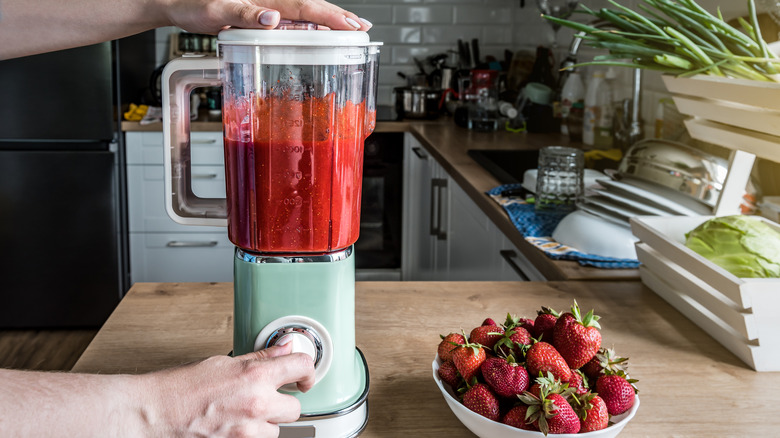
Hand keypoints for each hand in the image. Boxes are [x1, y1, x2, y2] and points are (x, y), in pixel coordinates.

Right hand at [143, 342, 314, 437]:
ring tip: (239, 414)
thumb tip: (284, 349)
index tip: (303, 376)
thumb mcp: (222, 363)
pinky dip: (250, 436)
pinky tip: (232, 427)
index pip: (301, 366)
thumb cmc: (179, 388)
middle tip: (263, 398)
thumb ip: (259, 358)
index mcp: (254, 376)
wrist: (152, 415)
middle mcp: (257, 404)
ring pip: (277, 430)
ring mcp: (249, 432)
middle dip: (281, 403)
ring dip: (265, 424)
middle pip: (295, 408)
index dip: (306, 370)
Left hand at [164, 0, 372, 34]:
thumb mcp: (215, 11)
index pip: (306, 6)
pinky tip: (317, 29)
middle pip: (312, 5)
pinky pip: (291, 14)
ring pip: (304, 9)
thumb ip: (244, 14)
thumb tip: (274, 19)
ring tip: (349, 27)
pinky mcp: (259, 10)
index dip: (332, 17)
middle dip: (339, 16)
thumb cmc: (193, 4)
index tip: (353, 26)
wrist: (176, 0)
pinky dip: (309, 21)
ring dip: (328, 18)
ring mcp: (265, 4)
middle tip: (362, 28)